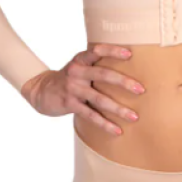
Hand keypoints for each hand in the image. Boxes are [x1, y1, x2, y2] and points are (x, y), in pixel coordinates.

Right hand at [20, 43, 146, 135]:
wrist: (40, 90)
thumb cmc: (69, 77)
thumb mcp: (79, 66)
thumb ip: (96, 64)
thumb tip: (128, 65)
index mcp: (81, 60)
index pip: (96, 51)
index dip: (112, 51)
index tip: (129, 54)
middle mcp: (76, 72)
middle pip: (103, 75)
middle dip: (123, 82)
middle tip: (141, 90)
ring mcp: (73, 88)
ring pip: (99, 99)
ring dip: (118, 109)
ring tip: (134, 116)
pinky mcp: (70, 104)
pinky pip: (90, 115)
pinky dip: (105, 123)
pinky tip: (117, 130)